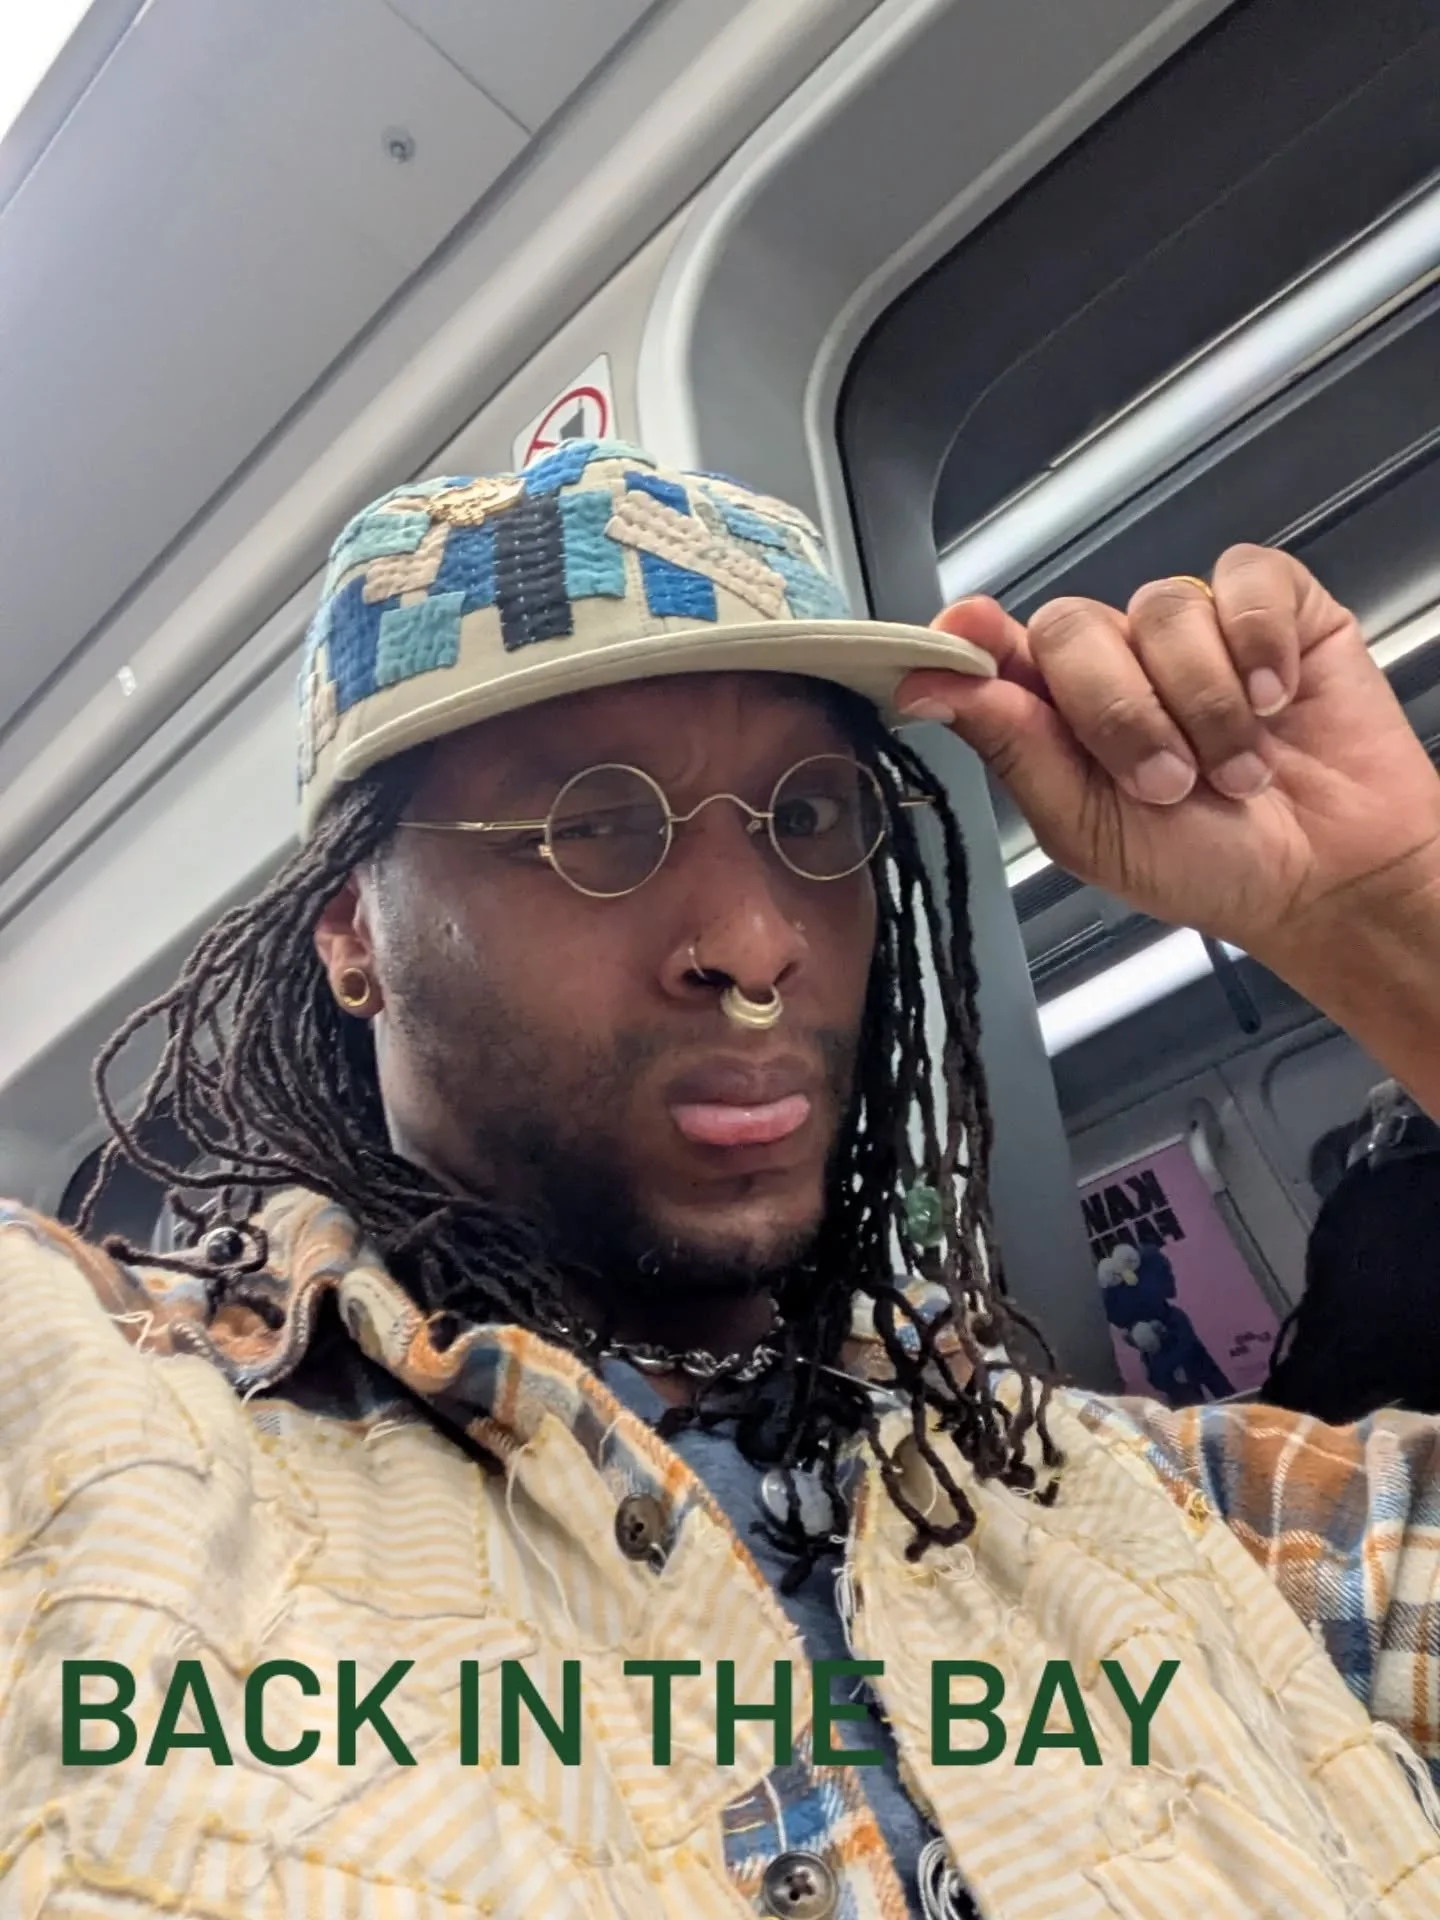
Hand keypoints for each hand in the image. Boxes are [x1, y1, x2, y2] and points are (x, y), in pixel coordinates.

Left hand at [895, 546, 1439, 968]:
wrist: (1328, 880)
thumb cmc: (1207, 866)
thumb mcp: (1088, 828)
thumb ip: (1012, 748)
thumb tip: (925, 689)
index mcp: (1058, 716)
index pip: (997, 652)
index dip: (975, 639)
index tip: (964, 636)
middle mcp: (1118, 662)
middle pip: (1073, 628)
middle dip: (1120, 712)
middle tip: (1168, 783)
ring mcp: (1194, 628)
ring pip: (1162, 611)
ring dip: (1204, 706)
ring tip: (1239, 772)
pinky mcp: (1272, 605)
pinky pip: (1243, 584)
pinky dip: (1261, 646)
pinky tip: (1279, 700)